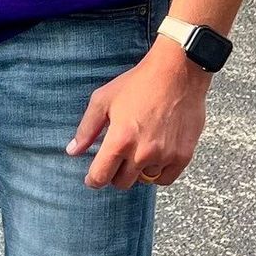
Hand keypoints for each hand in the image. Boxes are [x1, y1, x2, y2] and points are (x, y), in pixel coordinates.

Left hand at [67, 39, 208, 188]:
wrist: (178, 73)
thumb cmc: (138, 84)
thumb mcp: (103, 100)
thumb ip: (86, 129)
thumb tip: (72, 151)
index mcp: (119, 140)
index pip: (100, 177)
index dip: (93, 179)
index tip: (94, 176)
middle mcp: (142, 153)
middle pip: (121, 182)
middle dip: (115, 173)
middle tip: (117, 158)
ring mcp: (164, 156)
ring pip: (144, 180)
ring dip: (138, 171)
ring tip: (138, 151)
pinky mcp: (183, 155)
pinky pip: (166, 179)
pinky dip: (158, 173)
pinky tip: (154, 157)